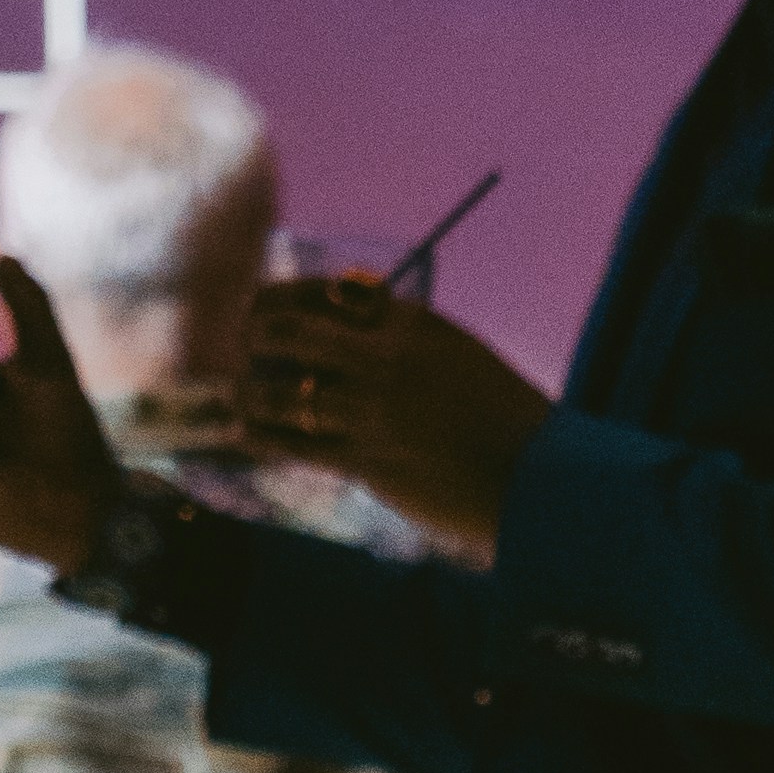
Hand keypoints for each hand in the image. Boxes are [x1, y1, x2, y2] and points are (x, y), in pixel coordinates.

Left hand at [229, 262, 544, 559]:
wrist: (536, 479)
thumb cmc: (507, 419)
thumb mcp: (460, 355)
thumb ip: (407, 338)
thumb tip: (354, 323)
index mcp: (414, 323)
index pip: (328, 293)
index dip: (283, 295)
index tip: (261, 303)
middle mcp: (386, 357)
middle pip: (293, 331)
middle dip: (255, 334)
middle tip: (237, 343)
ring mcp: (372, 410)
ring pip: (285, 390)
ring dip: (252, 391)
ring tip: (237, 395)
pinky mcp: (367, 460)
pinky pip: (297, 443)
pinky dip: (264, 436)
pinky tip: (247, 434)